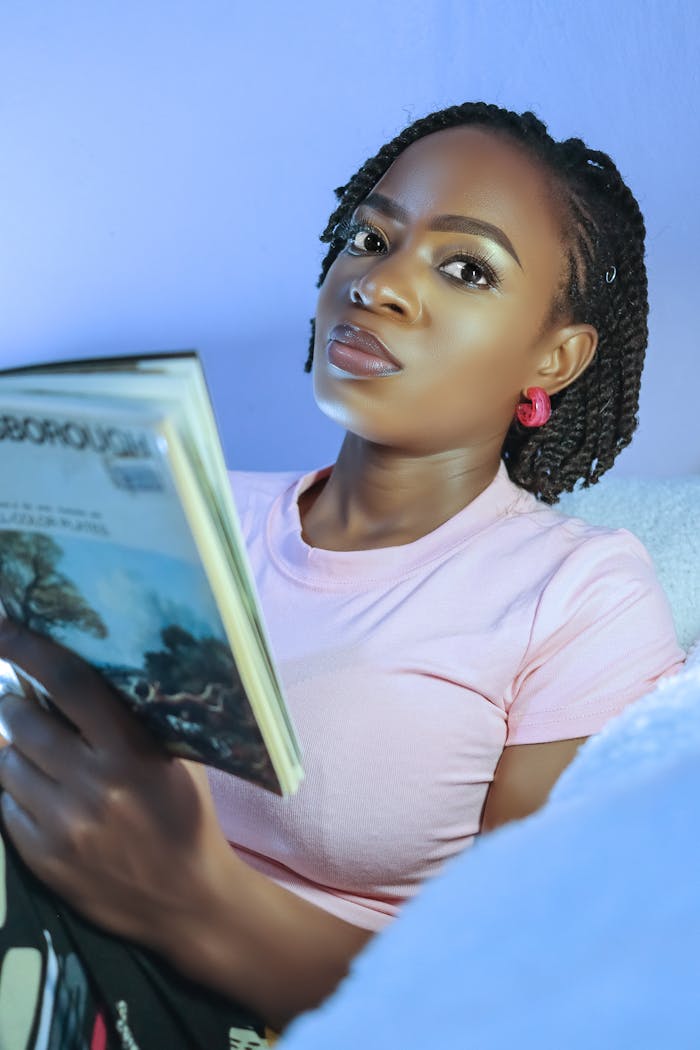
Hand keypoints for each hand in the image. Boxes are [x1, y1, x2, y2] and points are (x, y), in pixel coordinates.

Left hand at [0, 619, 232, 951]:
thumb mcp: (173, 760)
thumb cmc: (185, 817)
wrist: (187, 901)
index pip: (68, 683)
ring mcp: (62, 824)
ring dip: (15, 752)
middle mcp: (92, 784)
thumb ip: (132, 723)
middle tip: (25, 705)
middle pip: (22, 720)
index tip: (3, 624)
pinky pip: (4, 807)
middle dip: (17, 706)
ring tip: (38, 756)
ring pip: (6, 764)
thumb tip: (81, 680)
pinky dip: (16, 794)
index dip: (29, 648)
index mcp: (130, 752)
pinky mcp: (41, 858)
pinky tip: (41, 796)